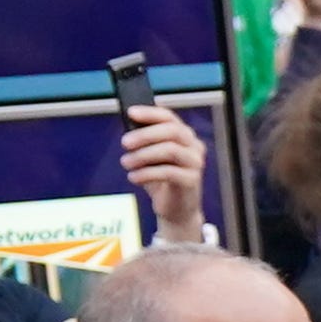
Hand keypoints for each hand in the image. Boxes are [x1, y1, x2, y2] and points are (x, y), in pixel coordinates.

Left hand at [119, 106, 211, 240]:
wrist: (175, 209)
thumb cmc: (161, 180)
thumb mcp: (150, 157)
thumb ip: (144, 142)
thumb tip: (128, 129)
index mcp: (184, 136)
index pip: (170, 117)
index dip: (151, 113)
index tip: (131, 112)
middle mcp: (194, 146)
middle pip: (173, 131)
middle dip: (145, 134)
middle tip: (124, 143)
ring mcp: (195, 163)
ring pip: (170, 150)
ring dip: (143, 155)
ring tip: (126, 163)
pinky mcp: (192, 181)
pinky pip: (169, 172)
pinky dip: (147, 173)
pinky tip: (133, 177)